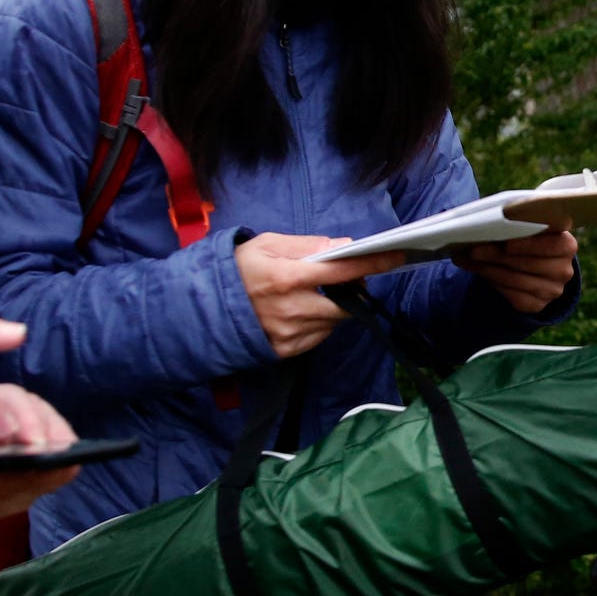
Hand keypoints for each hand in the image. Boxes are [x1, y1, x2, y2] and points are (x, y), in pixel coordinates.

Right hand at [235, 234, 405, 359]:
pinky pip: (319, 336)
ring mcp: (290, 334)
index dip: (372, 264)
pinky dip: (319, 323)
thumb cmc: (237, 270)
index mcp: (288, 277)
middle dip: (352, 291)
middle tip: (344, 279)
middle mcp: (293, 309)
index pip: (343, 271)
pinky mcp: (286, 351)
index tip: (395, 257)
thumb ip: (307, 246)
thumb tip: (343, 246)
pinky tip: (301, 311)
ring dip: (334, 307)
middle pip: (345, 303)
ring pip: (334, 321)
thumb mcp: (266, 244)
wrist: (202, 309)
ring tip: (314, 293)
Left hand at [458, 227, 578, 313]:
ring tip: (467, 258)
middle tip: (473, 249)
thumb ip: (516, 225)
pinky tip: (478, 270)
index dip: (528, 245)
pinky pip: (510, 295)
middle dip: (497, 255)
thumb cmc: (529, 239)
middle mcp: (563, 270)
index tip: (506, 244)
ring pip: (514, 279)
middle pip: (527, 263)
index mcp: (567, 245)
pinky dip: (492, 281)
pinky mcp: (537, 305)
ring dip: (488, 268)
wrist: (535, 265)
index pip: (551, 245)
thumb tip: (484, 224)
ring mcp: (552, 291)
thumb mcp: (530, 229)